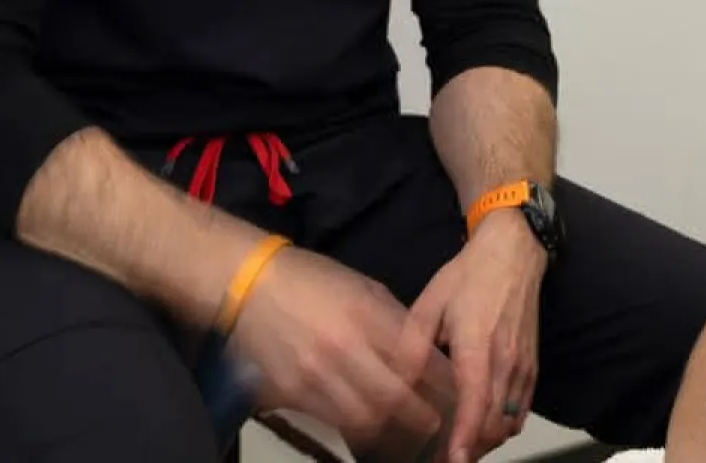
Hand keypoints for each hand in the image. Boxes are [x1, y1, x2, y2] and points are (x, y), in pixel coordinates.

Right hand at [226, 246, 444, 447]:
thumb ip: (394, 321)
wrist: (251, 285)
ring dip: (385, 425)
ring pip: (363, 418)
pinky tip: (360, 417)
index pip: (416, 359)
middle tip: (431, 422)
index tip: (453, 392)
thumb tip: (422, 353)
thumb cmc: (313, 280)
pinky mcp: (291, 392)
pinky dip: (350, 422)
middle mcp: (344, 347)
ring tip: (396, 424)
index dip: (439, 382)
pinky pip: (330, 419)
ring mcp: (315, 373)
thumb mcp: (364, 287)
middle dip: (419, 415)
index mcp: (368, 314)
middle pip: (394, 397)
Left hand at [394, 212, 547, 462]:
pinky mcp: (533, 364)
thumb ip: (413, 345)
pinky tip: (485, 426)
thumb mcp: (430, 303)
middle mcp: (506, 362)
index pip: (475, 406)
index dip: (465, 439)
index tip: (453, 461)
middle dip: (473, 449)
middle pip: (494, 424)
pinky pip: (522, 409)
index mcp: (477, 348)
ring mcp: (523, 366)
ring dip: (488, 440)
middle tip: (445, 459)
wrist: (513, 252)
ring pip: (510, 421)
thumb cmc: (470, 275)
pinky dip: (505, 425)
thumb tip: (396, 381)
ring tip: (462, 446)